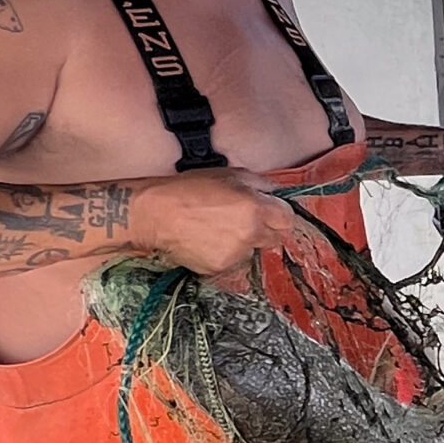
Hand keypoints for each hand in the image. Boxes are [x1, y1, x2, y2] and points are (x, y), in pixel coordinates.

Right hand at [127, 169, 296, 275]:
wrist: (155, 214)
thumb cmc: (189, 189)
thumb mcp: (229, 175)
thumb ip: (260, 184)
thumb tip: (276, 193)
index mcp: (255, 208)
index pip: (288, 220)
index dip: (280, 215)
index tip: (270, 213)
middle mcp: (250, 233)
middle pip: (276, 239)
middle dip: (265, 230)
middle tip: (243, 220)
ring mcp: (235, 253)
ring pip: (253, 251)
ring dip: (244, 242)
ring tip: (218, 228)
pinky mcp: (220, 267)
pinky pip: (233, 261)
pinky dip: (225, 253)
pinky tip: (207, 240)